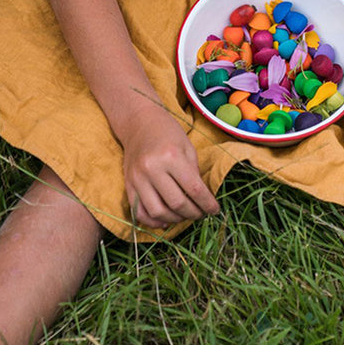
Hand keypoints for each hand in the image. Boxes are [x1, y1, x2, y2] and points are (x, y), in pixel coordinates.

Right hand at [120, 110, 220, 229]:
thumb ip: (194, 173)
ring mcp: (138, 178)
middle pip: (177, 203)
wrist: (139, 123)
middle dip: (194, 213)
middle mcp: (152, 169)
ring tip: (185, 215)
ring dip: (176, 219)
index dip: (207, 204)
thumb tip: (201, 199)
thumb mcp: (188, 147)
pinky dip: (153, 221)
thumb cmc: (168, 133)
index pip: (193, 189)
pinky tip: (166, 220)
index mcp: (171, 156)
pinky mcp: (128, 185)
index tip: (215, 210)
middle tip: (201, 213)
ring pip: (158, 212)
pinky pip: (139, 212)